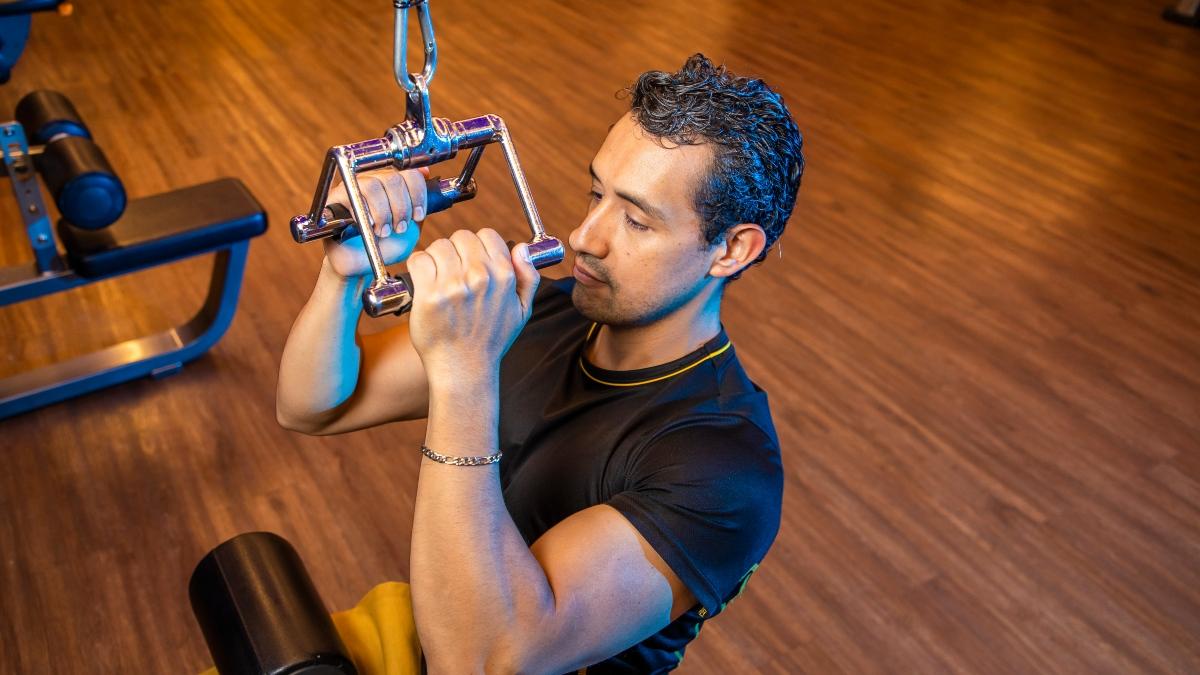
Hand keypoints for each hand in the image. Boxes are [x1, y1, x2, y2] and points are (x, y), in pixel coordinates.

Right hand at [323, 168, 428, 278]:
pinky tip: (369, 225)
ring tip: (383, 231)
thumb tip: (424, 172)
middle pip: (392, 178)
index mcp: (393, 184)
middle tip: (399, 228)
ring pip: (373, 185)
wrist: (359, 265)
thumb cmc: (384, 247)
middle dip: (401, 207)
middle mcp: (373, 180)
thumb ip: (418, 205)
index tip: (418, 216)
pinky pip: (349, 193)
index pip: (409, 173)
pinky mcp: (335, 197)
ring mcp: (353, 186)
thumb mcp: (411, 228)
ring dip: (383, 212)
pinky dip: (363, 211)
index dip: (417, 194)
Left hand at [406, 229, 539, 381]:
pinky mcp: (429, 295)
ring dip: (435, 258)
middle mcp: (480, 277)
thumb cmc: (490, 340)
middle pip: (460, 237)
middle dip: (455, 251)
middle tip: (452, 271)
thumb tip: (522, 249)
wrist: (464, 369)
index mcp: (503, 276)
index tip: (470, 261)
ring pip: (438, 246)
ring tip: (437, 278)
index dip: (476, 246)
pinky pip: (419, 260)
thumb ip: (528, 277)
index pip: (486, 235)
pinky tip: (424, 282)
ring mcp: (453, 285)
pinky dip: (418, 267)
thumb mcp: (521, 311)